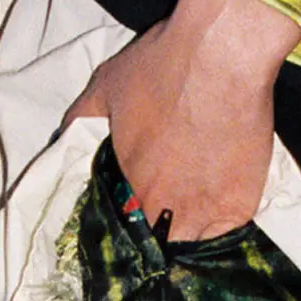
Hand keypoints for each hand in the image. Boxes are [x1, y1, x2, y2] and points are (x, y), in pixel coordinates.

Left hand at [64, 0, 298, 239]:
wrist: (222, 55)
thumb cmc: (162, 66)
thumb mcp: (106, 85)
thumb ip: (81, 117)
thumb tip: (62, 136)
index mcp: (127, 184)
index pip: (122, 223)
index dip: (130, 218)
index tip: (136, 211)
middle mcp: (159, 206)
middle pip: (154, 239)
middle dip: (156, 231)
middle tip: (166, 214)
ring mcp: (201, 212)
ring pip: (187, 245)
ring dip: (186, 237)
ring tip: (191, 221)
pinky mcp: (237, 207)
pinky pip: (224, 237)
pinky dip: (220, 232)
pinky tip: (218, 219)